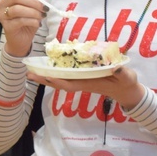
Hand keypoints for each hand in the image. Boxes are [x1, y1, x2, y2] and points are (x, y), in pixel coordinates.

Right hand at [0, 0, 46, 56]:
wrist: (22, 39)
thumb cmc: (27, 20)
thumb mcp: (31, 5)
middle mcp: (2, 3)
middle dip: (34, 2)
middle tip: (44, 8)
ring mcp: (2, 15)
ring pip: (18, 9)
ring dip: (34, 12)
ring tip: (42, 16)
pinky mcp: (6, 26)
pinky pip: (20, 21)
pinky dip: (32, 21)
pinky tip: (38, 23)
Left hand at [27, 65, 144, 109]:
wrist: (127, 90)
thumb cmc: (127, 83)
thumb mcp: (127, 77)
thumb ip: (122, 73)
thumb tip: (116, 68)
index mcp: (90, 83)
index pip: (69, 83)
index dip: (56, 80)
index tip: (44, 77)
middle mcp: (83, 82)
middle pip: (60, 82)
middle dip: (44, 78)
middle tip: (28, 73)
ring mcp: (83, 80)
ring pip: (61, 78)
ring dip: (47, 75)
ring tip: (33, 69)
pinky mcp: (84, 76)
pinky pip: (67, 74)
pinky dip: (57, 70)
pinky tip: (51, 65)